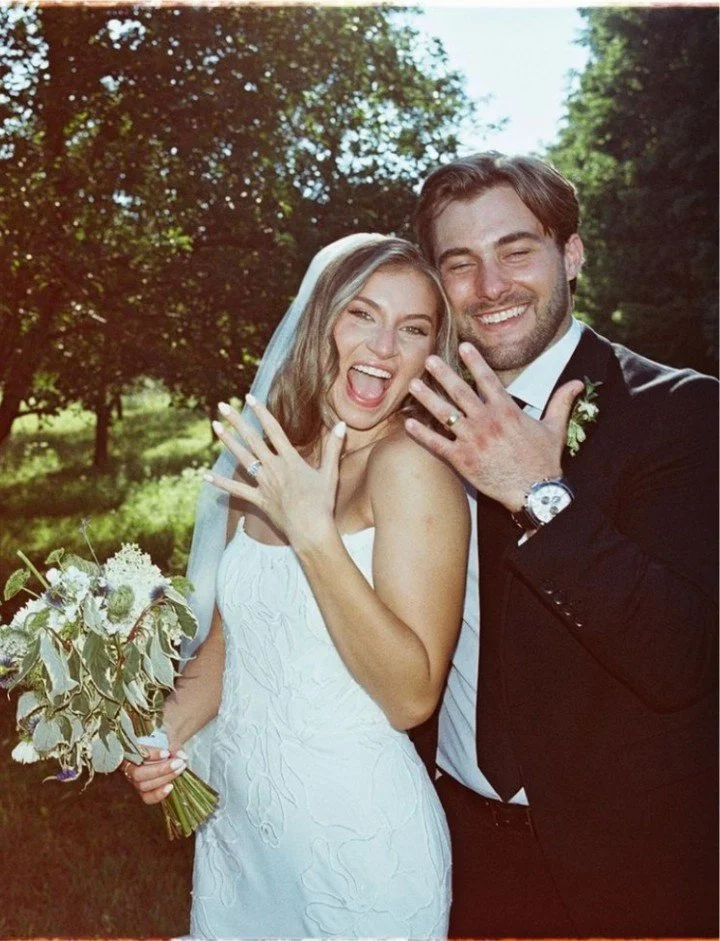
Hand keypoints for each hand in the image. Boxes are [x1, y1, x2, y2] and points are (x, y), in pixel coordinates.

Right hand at [122, 746, 187, 804]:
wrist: (167, 752)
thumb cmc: (165, 743)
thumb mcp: (169, 739)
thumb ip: (175, 746)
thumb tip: (183, 757)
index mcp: (131, 750)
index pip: (136, 753)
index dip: (151, 755)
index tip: (167, 753)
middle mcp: (129, 767)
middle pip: (138, 773)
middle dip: (160, 769)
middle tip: (179, 763)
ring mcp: (134, 781)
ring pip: (143, 785)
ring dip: (164, 778)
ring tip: (179, 769)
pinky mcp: (142, 791)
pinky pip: (147, 797)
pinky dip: (159, 794)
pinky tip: (170, 786)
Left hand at [206, 395, 346, 549]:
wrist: (311, 529)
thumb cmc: (323, 503)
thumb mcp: (330, 473)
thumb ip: (334, 447)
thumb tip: (342, 424)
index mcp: (290, 459)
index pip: (273, 429)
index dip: (261, 412)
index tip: (249, 398)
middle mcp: (274, 467)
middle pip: (252, 439)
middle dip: (237, 421)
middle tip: (223, 406)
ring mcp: (264, 483)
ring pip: (242, 458)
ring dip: (228, 442)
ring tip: (215, 427)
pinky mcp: (258, 499)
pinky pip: (237, 490)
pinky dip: (221, 483)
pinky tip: (206, 476)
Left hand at [405, 343, 583, 510]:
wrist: (535, 493)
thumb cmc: (544, 462)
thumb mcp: (555, 428)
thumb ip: (561, 401)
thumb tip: (577, 381)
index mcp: (507, 411)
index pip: (488, 379)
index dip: (474, 362)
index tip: (463, 347)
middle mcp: (487, 421)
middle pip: (460, 392)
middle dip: (443, 374)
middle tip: (428, 359)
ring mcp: (472, 440)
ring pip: (444, 414)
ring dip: (427, 397)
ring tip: (413, 384)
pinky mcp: (462, 460)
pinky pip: (437, 444)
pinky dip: (422, 433)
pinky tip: (408, 423)